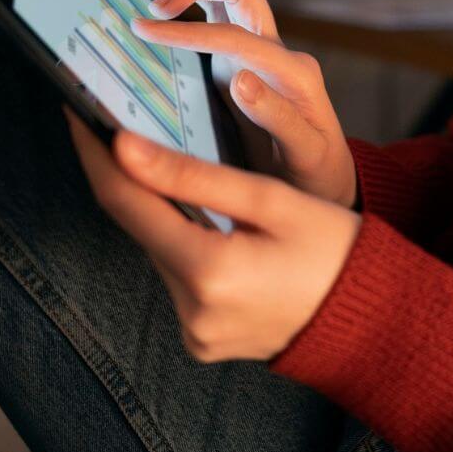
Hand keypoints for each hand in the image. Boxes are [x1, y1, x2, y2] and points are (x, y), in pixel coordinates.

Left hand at [64, 105, 362, 361]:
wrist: (376, 318)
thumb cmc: (335, 249)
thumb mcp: (272, 199)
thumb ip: (196, 176)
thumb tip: (124, 146)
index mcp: (208, 273)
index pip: (125, 204)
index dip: (95, 154)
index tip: (76, 111)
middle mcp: (191, 313)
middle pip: (141, 229)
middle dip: (131, 178)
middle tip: (122, 123)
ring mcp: (195, 333)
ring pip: (160, 252)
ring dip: (161, 211)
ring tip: (165, 164)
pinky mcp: (203, 340)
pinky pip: (180, 278)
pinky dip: (185, 242)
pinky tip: (202, 216)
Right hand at [145, 0, 358, 208]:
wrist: (328, 178)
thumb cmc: (317, 171)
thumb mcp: (304, 154)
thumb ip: (277, 118)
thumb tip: (240, 78)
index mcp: (294, 73)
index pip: (233, 35)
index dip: (187, 30)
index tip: (146, 30)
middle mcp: (280, 52)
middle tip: (154, 1)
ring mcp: (266, 49)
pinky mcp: (250, 56)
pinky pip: (225, 11)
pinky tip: (167, 5)